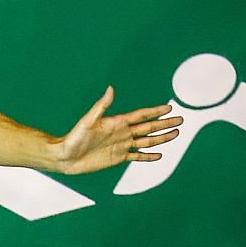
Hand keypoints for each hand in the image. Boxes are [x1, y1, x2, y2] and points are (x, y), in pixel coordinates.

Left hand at [55, 87, 182, 174]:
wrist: (65, 157)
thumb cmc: (73, 138)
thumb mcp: (88, 121)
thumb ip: (101, 106)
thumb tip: (110, 89)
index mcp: (117, 122)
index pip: (141, 116)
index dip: (155, 112)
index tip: (169, 107)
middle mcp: (122, 133)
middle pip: (148, 127)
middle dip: (165, 123)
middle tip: (180, 120)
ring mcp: (121, 145)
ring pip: (146, 141)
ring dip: (161, 138)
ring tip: (175, 134)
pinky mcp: (118, 157)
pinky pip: (137, 156)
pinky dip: (148, 156)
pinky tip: (158, 154)